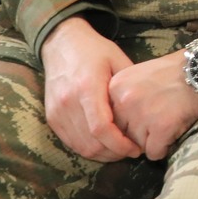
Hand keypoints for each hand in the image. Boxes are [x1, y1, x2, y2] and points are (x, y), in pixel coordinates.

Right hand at [42, 16, 141, 162]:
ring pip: (80, 147)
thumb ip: (129, 88)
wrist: (62, 44)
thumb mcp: (118, 61)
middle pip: (91, 143)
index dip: (119, 144)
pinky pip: (70, 142)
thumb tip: (146, 114)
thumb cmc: (95, 51)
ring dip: (101, 155)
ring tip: (119, 150)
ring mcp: (57, 111)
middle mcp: (68, 102)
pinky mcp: (51, 117)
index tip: (136, 149)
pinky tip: (103, 145)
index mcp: (87, 87)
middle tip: (131, 151)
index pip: (101, 128)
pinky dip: (87, 149)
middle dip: (114, 153)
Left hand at [108, 52, 197, 160]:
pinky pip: (154, 152)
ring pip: (137, 146)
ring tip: (169, 120)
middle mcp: (124, 100)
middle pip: (122, 135)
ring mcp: (142, 114)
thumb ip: (124, 97)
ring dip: (152, 140)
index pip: (110, 120)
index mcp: (115, 87)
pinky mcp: (161, 126)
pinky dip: (165, 146)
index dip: (127, 122)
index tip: (143, 115)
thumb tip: (116, 129)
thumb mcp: (139, 76)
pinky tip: (174, 129)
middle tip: (158, 119)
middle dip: (138, 133)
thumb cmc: (175, 72)